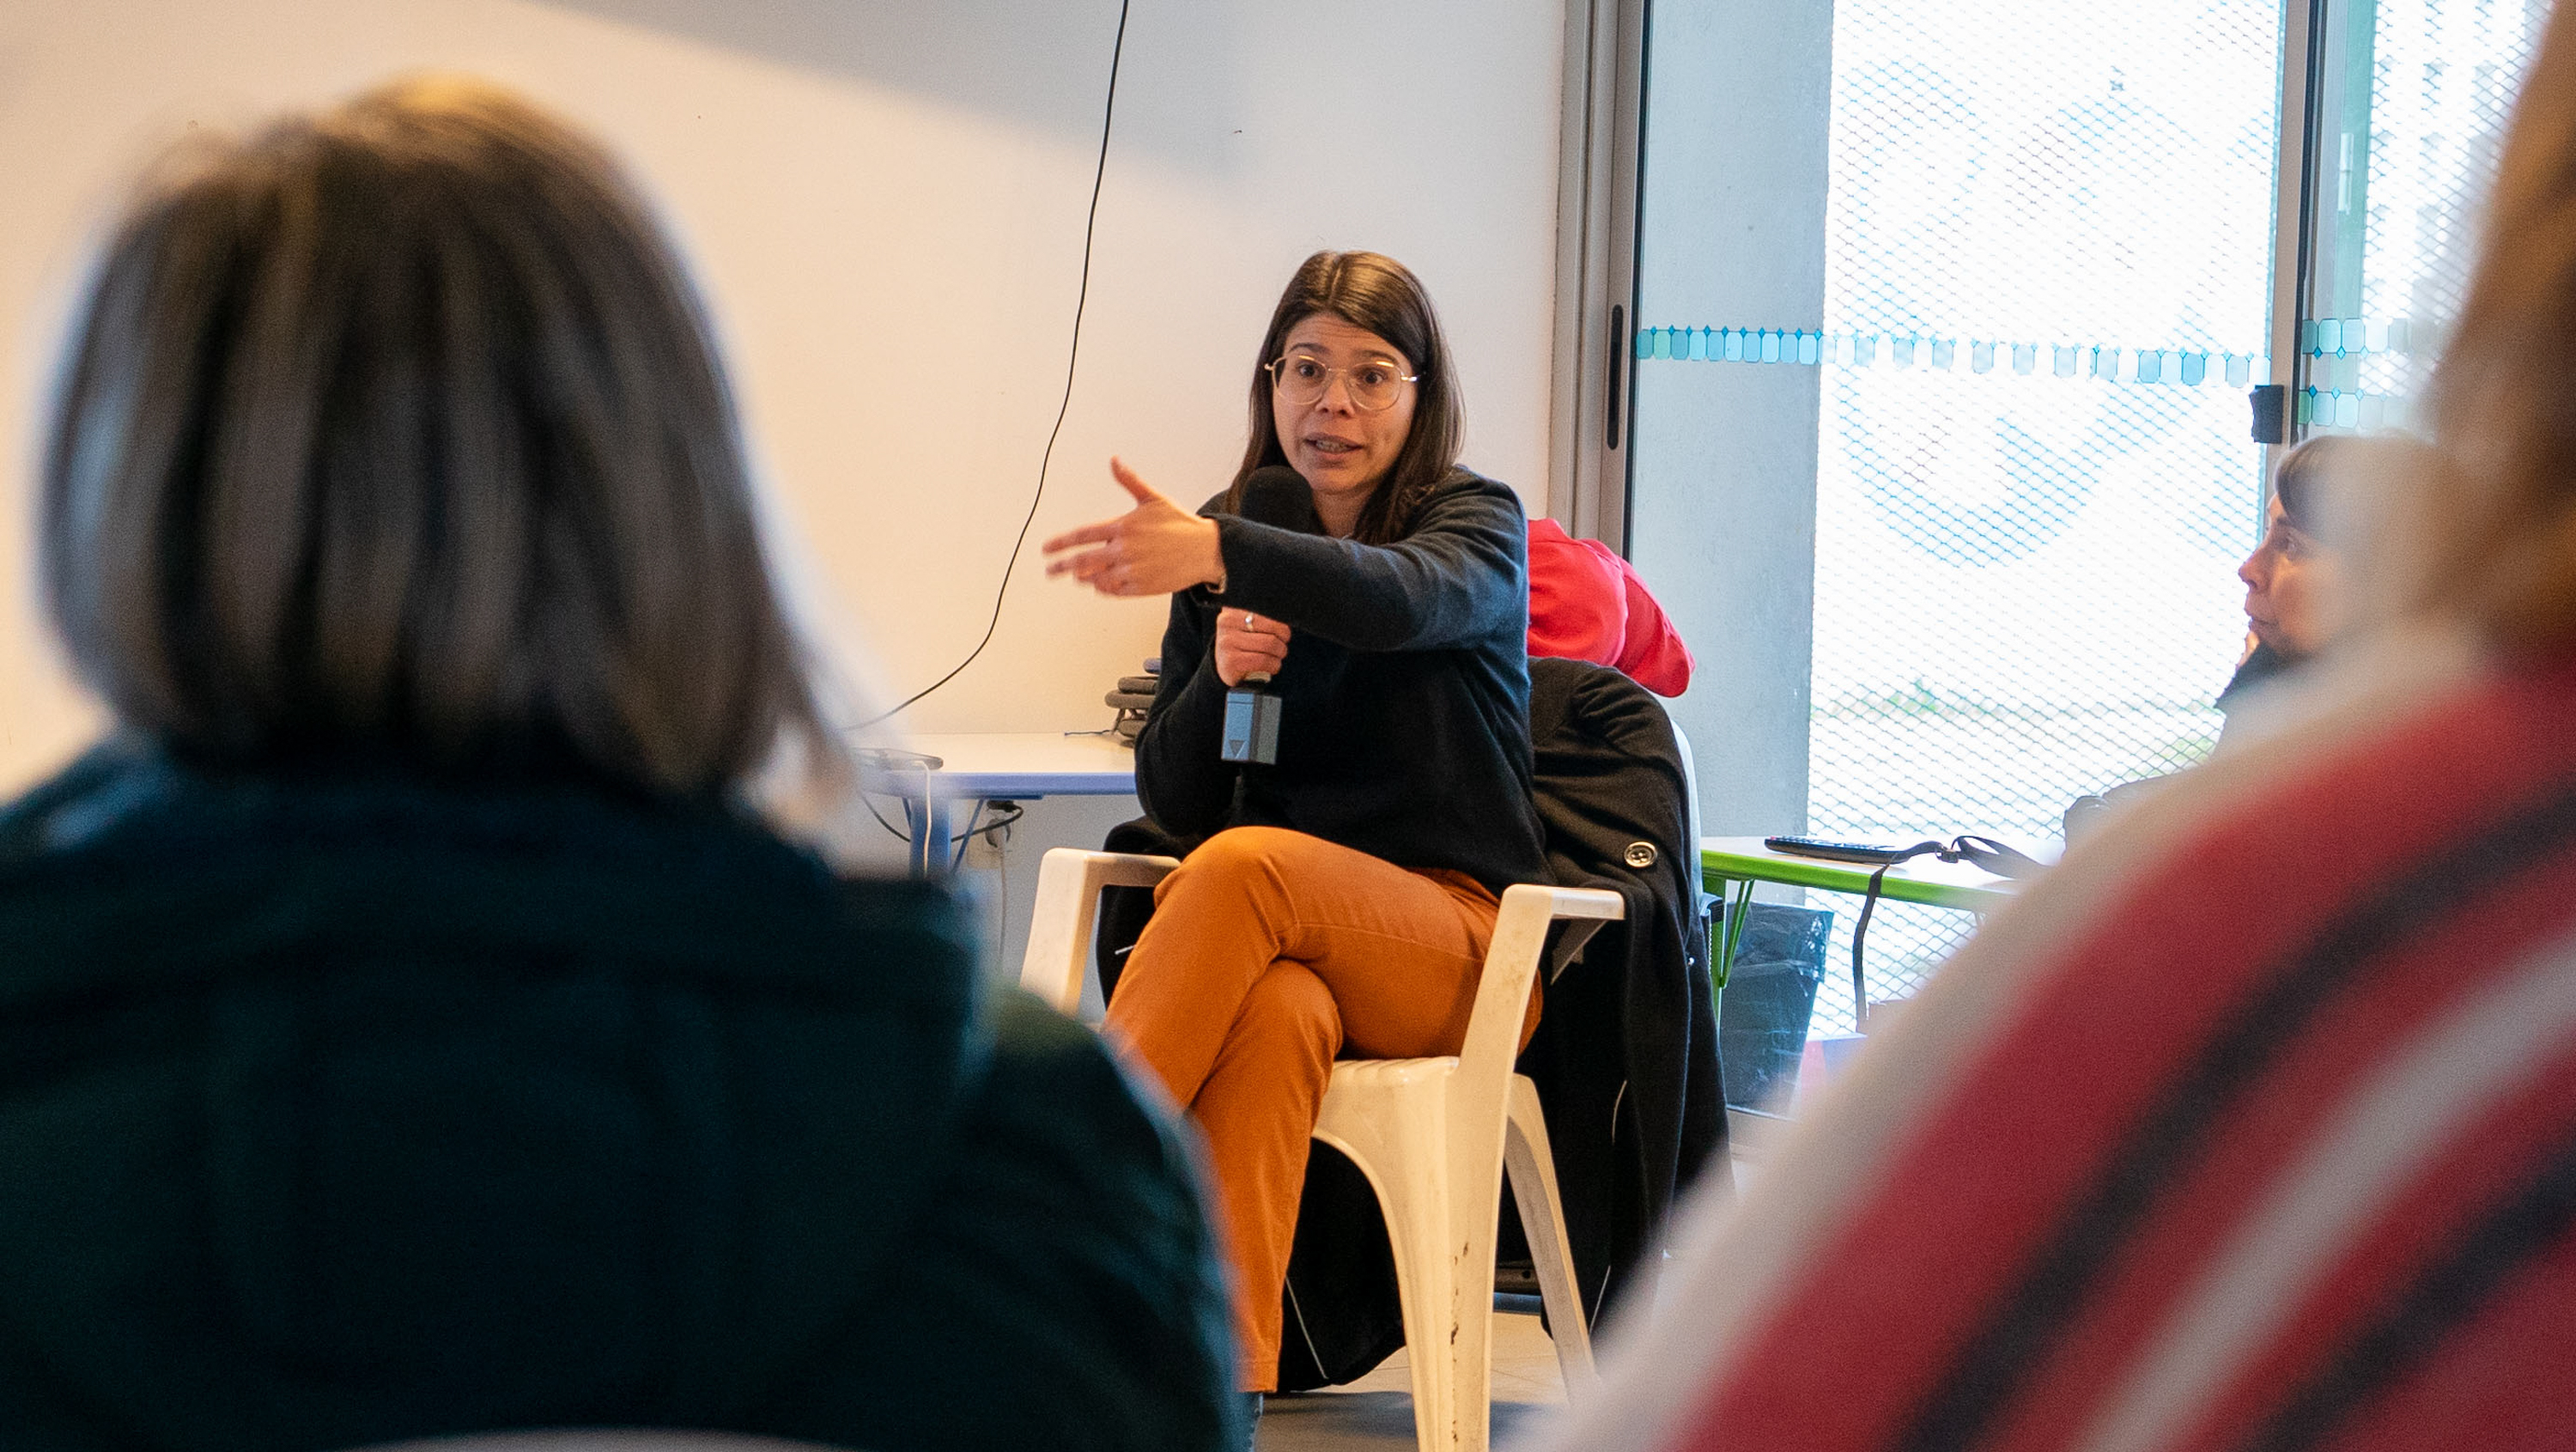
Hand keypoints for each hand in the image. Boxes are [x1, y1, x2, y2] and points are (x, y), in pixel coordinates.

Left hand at [1042, 458, 1224, 596]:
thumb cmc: (1180, 523)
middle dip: (1062, 567)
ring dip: (1085, 578)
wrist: (1206, 550)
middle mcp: (1124, 550)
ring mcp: (1132, 570)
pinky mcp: (1142, 587)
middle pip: (1083, 561)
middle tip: (1050, 571)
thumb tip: (1114, 461)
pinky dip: (1104, 588)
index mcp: (1123, 527)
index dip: (1061, 543)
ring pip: (1097, 578)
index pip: (1083, 535)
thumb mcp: (1153, 499)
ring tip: (1078, 577)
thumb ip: (1129, 481)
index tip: (1047, 549)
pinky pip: (1114, 591)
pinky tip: (1101, 584)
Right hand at [1214, 609, 1289, 687]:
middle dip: (1283, 640)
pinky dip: (1274, 665)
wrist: (1226, 668)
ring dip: (1280, 653)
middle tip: (1281, 646)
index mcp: (1234, 608)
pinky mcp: (1230, 661)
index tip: (1282, 633)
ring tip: (1277, 656)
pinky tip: (1272, 665)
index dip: (1281, 625)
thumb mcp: (1249, 623)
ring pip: (1270, 644)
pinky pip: (1264, 661)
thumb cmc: (1244, 642)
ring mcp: (1227, 641)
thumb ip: (1264, 615)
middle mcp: (1227, 621)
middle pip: (1272, 627)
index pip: (1268, 610)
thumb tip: (1286, 614)